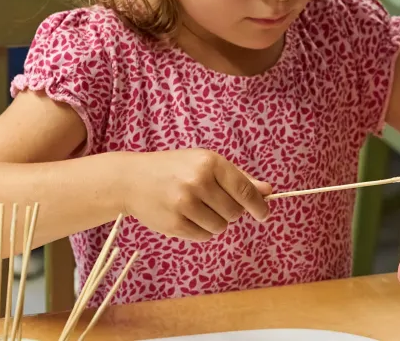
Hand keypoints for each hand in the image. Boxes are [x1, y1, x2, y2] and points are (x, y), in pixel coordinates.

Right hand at [121, 149, 271, 240]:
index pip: (245, 190)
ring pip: (220, 227)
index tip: (265, 214)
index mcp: (211, 163)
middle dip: (231, 212)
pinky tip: (187, 216)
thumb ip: (239, 178)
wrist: (132, 179)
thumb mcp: (207, 164)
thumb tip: (267, 191)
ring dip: (215, 222)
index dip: (259, 205)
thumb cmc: (175, 169)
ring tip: (198, 208)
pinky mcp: (174, 224)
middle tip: (214, 203)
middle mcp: (198, 182)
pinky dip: (201, 230)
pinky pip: (203, 236)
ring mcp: (185, 204)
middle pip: (235, 212)